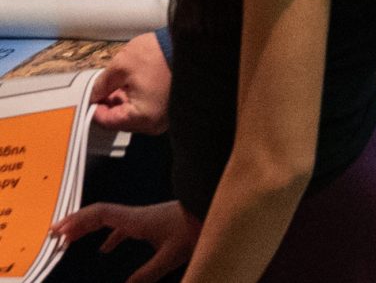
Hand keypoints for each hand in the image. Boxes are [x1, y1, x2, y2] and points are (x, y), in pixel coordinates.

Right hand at [52, 200, 198, 282]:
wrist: (214, 208)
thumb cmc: (196, 227)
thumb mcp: (171, 255)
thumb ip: (147, 274)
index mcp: (136, 219)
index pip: (100, 213)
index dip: (78, 221)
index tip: (60, 232)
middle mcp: (137, 215)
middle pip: (99, 214)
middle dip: (75, 223)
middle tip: (54, 235)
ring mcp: (144, 218)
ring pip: (109, 220)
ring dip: (89, 228)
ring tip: (70, 241)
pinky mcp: (152, 223)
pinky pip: (123, 227)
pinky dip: (109, 236)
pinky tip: (104, 249)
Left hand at [91, 32, 171, 135]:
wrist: (193, 42)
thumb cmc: (161, 54)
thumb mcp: (122, 66)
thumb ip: (101, 84)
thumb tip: (92, 94)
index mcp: (143, 117)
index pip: (107, 121)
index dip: (94, 106)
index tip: (89, 95)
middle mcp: (156, 123)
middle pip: (122, 119)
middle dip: (111, 102)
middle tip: (105, 85)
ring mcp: (167, 116)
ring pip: (135, 113)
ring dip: (125, 99)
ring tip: (123, 79)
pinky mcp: (174, 106)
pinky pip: (149, 107)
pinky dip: (140, 97)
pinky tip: (138, 81)